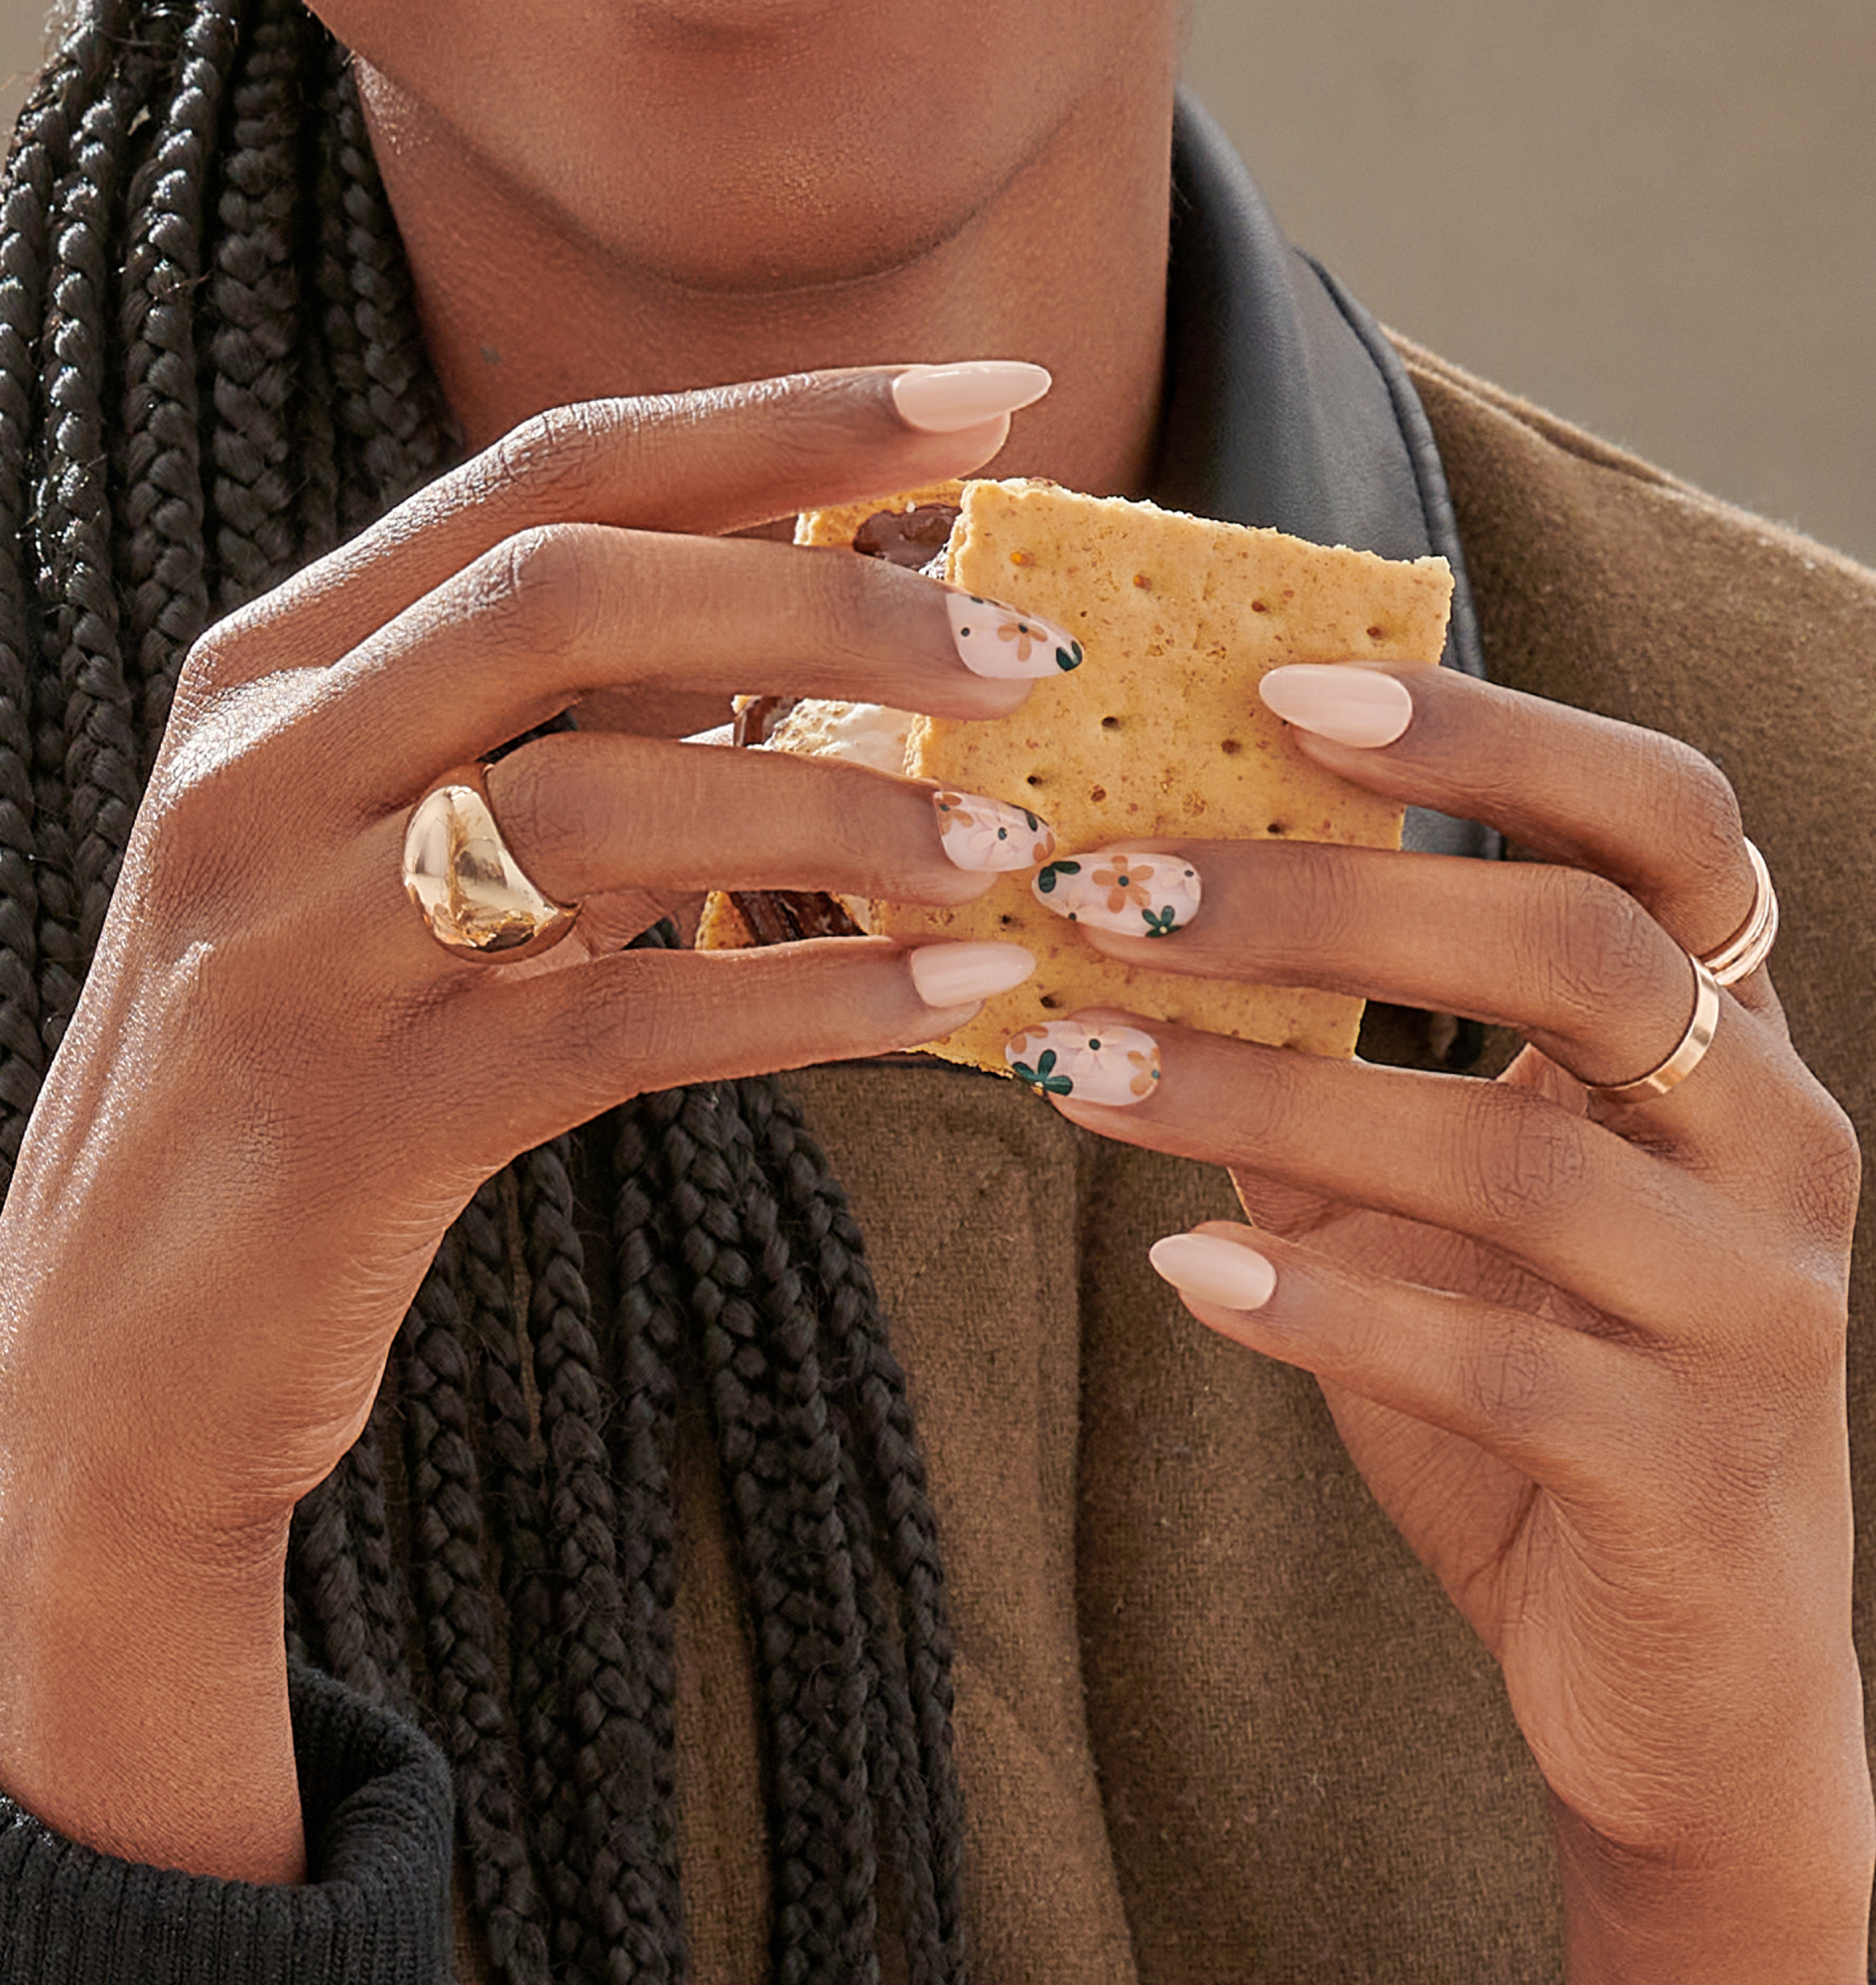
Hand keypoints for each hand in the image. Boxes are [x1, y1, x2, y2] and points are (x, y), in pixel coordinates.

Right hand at [0, 361, 1062, 1880]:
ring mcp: (302, 938)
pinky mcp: (369, 1114)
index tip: (984, 399)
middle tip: (1024, 655)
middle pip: (568, 591)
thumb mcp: (410, 855)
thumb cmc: (309, 1064)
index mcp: (283, 666)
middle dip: (825, 602)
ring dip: (840, 809)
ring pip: (599, 803)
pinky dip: (814, 998)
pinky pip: (628, 1022)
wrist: (121, 1339)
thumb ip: (566, 732)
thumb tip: (805, 627)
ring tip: (1012, 847)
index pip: (550, 471)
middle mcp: (268, 767)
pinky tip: (959, 993)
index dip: (782, 418)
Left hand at [1032, 665, 1871, 1980]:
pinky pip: (1501, 1368)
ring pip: (1519, 1159)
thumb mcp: (1420, 1187)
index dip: (1488, 735)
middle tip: (1114, 891)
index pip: (1657, 819)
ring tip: (1081, 1071)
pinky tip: (1183, 1275)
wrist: (1667, 1661)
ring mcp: (1753, 1305)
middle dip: (1331, 903)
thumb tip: (1119, 910)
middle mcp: (1772, 1137)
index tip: (1278, 692)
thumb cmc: (1529, 1371)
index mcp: (1716, 1032)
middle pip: (1579, 950)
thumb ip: (1321, 1050)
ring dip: (1270, 1100)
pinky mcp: (1690, 1467)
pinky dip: (1324, 1311)